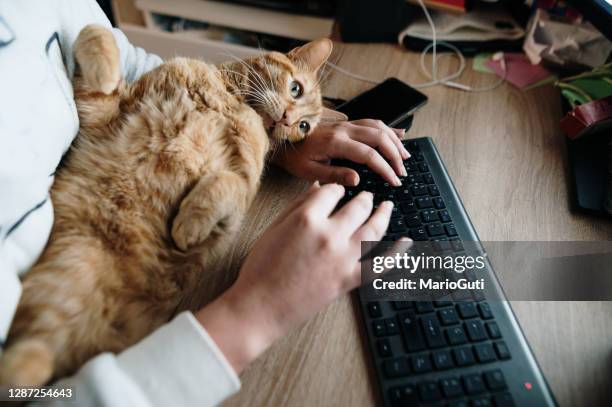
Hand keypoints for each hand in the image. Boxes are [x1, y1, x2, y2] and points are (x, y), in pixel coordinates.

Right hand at [196, 183, 401, 372]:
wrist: (261, 306)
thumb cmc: (261, 267)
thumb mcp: (275, 228)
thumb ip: (298, 205)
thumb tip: (318, 188)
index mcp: (307, 218)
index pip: (332, 191)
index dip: (335, 189)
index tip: (335, 192)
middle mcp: (330, 234)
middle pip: (358, 206)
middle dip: (363, 198)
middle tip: (365, 197)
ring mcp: (343, 259)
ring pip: (374, 228)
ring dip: (383, 214)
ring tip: (386, 206)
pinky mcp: (349, 280)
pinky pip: (381, 266)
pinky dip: (398, 254)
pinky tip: (407, 242)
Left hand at [273, 119, 409, 186]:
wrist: (281, 138)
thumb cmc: (293, 156)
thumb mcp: (309, 172)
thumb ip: (334, 175)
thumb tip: (357, 180)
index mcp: (336, 142)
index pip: (369, 154)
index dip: (385, 168)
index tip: (394, 181)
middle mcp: (344, 129)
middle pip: (379, 137)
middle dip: (395, 155)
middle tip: (402, 172)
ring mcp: (345, 124)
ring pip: (378, 127)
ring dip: (394, 141)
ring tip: (405, 157)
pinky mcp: (345, 123)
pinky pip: (372, 122)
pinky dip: (388, 128)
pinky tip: (400, 134)